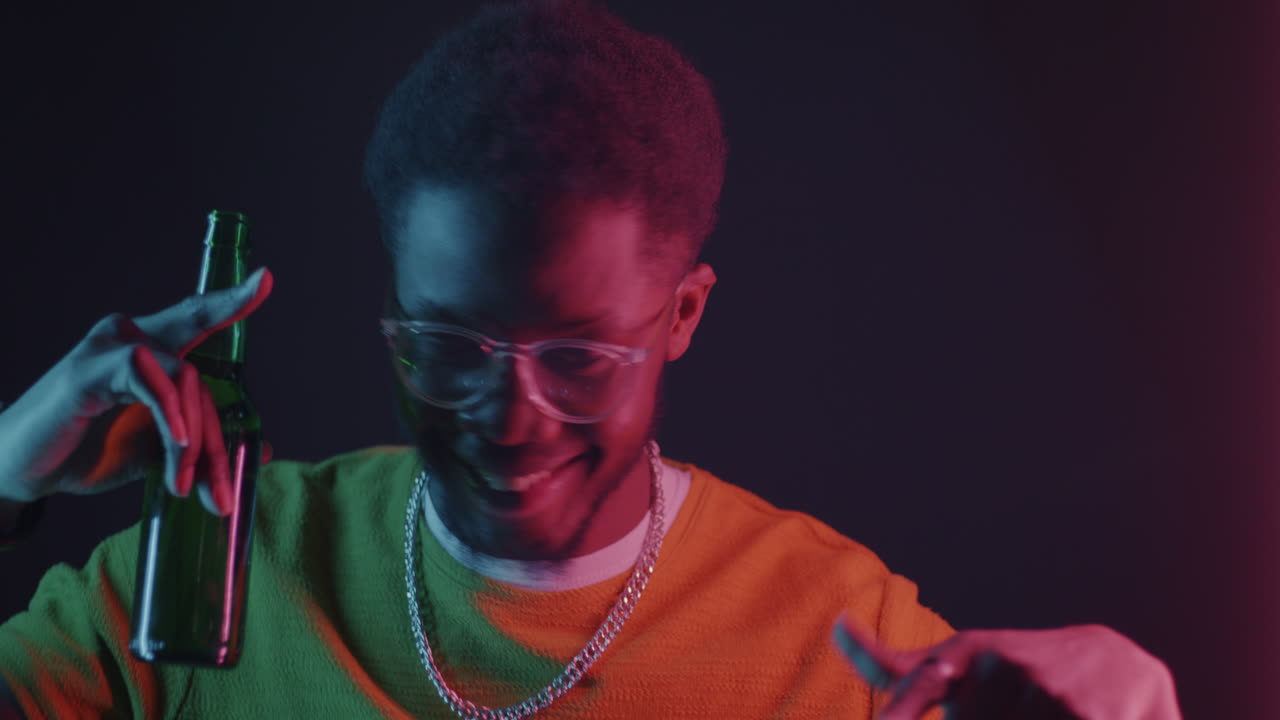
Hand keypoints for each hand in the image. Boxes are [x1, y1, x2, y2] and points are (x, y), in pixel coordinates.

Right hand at [0, 267, 272, 515]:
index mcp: (149, 347)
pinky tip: (175, 447)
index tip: (266, 278)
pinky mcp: (89, 368)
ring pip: (184, 378)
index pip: (197, 317)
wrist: (20, 471)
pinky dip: (168, 414)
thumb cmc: (86, 451)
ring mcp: (109, 347)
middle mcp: (131, 335)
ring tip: (183, 487)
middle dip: (216, 442)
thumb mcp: (156, 451)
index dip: (232, 300)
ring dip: (193, 441)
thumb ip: (203, 444)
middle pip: (201, 376)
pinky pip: (148, 379)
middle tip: (221, 494)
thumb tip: (262, 450)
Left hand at [833, 614, 1180, 719]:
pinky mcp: (1092, 716)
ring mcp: (1049, 694)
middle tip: (1018, 710)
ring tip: (1054, 712)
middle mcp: (1003, 671)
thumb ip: (892, 663)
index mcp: (962, 662)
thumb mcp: (957, 661)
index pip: (918, 684)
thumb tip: (838, 626)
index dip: (902, 708)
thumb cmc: (1013, 668)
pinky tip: (1087, 718)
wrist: (1115, 662)